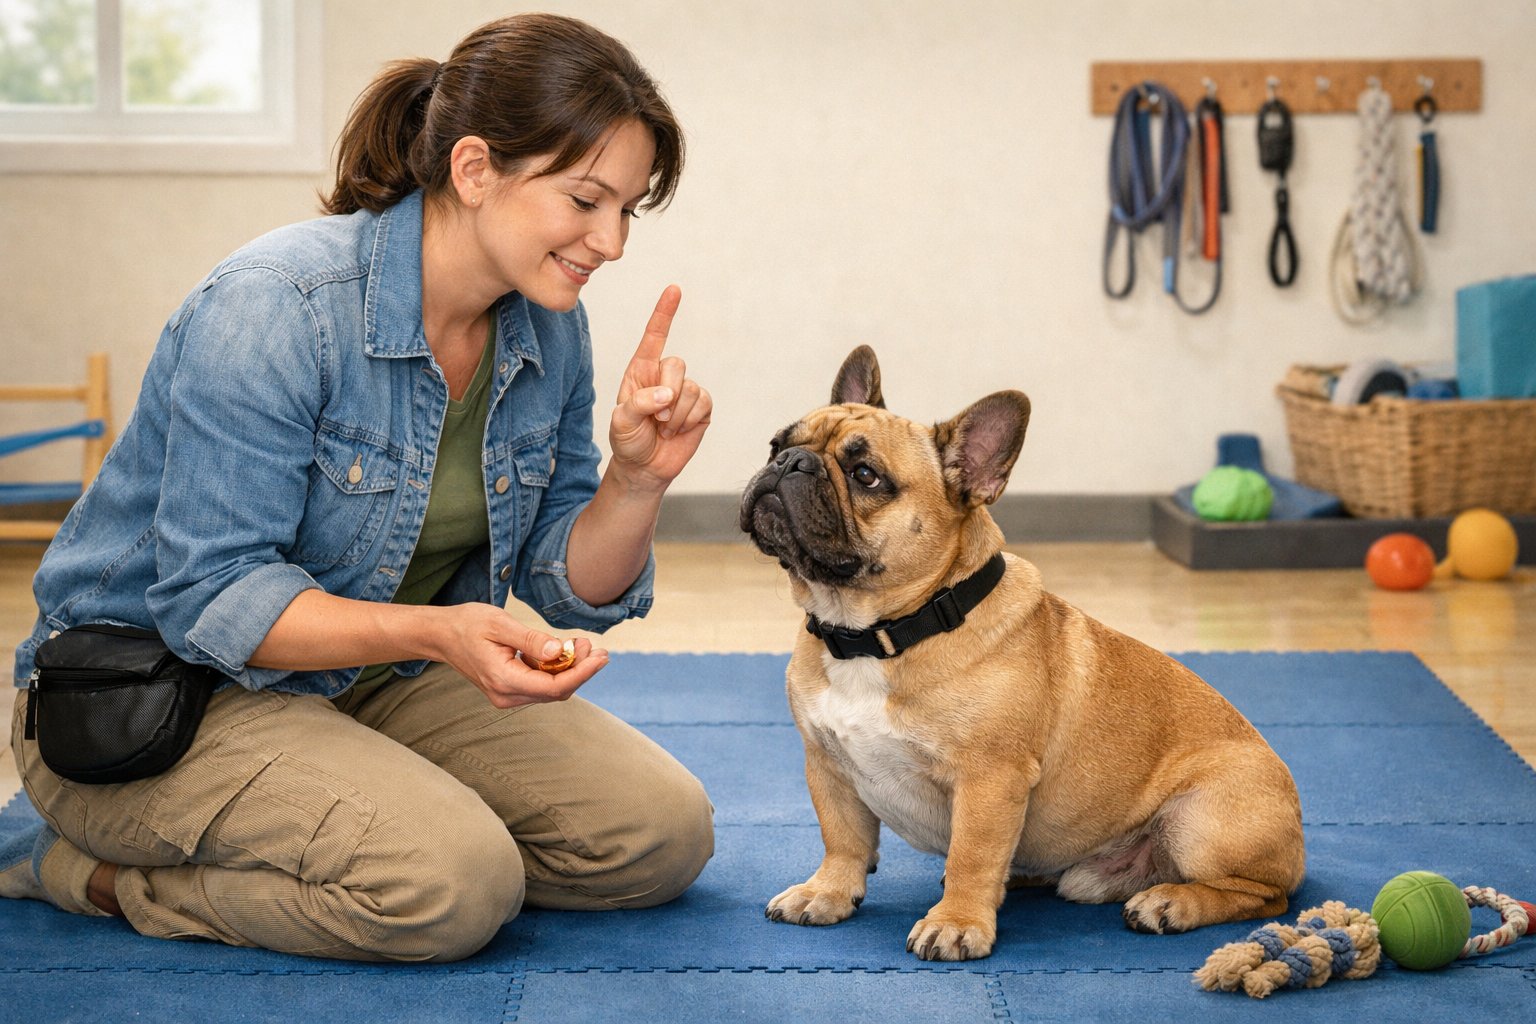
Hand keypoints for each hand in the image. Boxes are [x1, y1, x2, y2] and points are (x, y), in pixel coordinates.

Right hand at [437, 604, 608, 708]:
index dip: (583, 673)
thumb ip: (530, 640)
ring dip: (570, 669)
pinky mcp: (509, 689)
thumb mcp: (500, 623)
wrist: (442, 635)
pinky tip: (561, 650)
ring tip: (581, 643)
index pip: (554, 686)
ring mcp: (507, 695)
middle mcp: (506, 695)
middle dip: (580, 670)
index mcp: (503, 679)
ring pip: (551, 690)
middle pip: (557, 691)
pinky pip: (540, 685)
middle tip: (594, 645)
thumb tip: (558, 651)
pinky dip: (555, 669)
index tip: (601, 657)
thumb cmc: (467, 624)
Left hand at [609, 285, 711, 488]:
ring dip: (676, 414)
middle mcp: (664, 376)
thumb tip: (667, 395)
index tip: (674, 289)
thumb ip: (639, 403)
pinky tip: (678, 430)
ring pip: (691, 387)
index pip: (654, 336)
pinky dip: (689, 420)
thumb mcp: (621, 422)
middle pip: (676, 364)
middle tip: (655, 418)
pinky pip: (703, 403)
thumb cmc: (628, 440)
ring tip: (663, 428)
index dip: (664, 313)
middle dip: (667, 393)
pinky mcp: (700, 408)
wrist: (645, 467)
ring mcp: (684, 391)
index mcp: (641, 370)